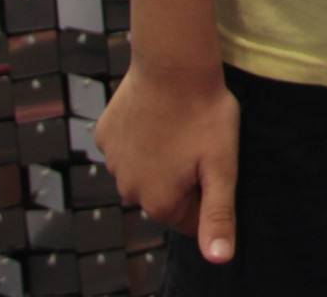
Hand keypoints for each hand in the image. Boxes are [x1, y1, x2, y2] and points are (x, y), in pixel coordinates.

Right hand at [94, 64, 240, 260]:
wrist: (173, 65)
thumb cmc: (204, 115)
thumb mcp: (222, 167)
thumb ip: (218, 215)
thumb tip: (218, 260)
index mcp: (157, 203)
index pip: (189, 217)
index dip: (207, 192)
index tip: (215, 163)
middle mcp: (128, 190)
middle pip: (166, 194)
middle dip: (185, 176)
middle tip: (200, 142)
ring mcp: (112, 162)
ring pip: (146, 169)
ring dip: (163, 156)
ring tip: (181, 126)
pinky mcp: (105, 135)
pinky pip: (128, 145)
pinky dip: (143, 135)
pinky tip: (158, 115)